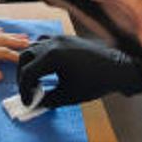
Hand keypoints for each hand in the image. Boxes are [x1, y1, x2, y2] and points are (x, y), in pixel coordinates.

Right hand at [17, 35, 141, 107]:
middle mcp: (52, 44)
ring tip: (35, 78)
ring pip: (34, 46)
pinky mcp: (66, 38)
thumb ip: (48, 100)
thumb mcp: (69, 96)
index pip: (28, 73)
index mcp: (51, 57)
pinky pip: (45, 42)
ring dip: (30, 62)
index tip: (27, 102)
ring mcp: (59, 38)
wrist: (117, 68)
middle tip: (28, 90)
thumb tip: (36, 104)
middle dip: (23, 74)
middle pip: (26, 56)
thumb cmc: (95, 82)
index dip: (24, 90)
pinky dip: (40, 52)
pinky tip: (46, 64)